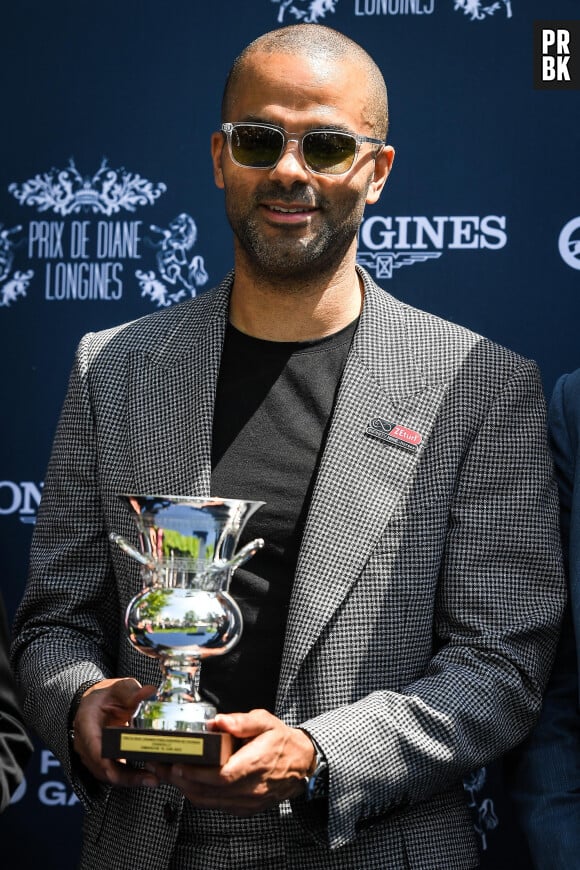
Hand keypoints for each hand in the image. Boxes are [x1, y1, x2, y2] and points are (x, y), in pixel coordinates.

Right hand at [71, 677, 159, 788]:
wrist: (99, 701)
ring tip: (154, 780)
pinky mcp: (102, 761)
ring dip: (130, 780)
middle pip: (102, 767)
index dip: (107, 760)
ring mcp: (92, 754)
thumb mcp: (120, 688)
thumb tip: (149, 692)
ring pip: (108, 774)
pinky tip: (149, 776)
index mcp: (86, 722)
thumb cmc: (108, 694)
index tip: (125, 765)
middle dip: (126, 776)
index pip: (93, 745)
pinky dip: (130, 777)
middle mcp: (85, 742)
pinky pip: (114, 772)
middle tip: (151, 779)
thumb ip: (132, 692)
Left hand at [147, 708, 315, 815]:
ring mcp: (247, 801)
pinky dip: (198, 794)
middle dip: (181, 779)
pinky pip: (215, 805)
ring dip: (185, 788)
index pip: (222, 775)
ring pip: (209, 801)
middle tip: (161, 765)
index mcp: (256, 763)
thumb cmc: (282, 741)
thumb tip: (218, 722)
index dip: (198, 772)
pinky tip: (187, 781)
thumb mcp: (266, 721)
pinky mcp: (244, 808)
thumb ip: (241, 721)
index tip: (179, 762)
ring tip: (167, 772)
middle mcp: (251, 788)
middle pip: (209, 791)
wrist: (302, 764)